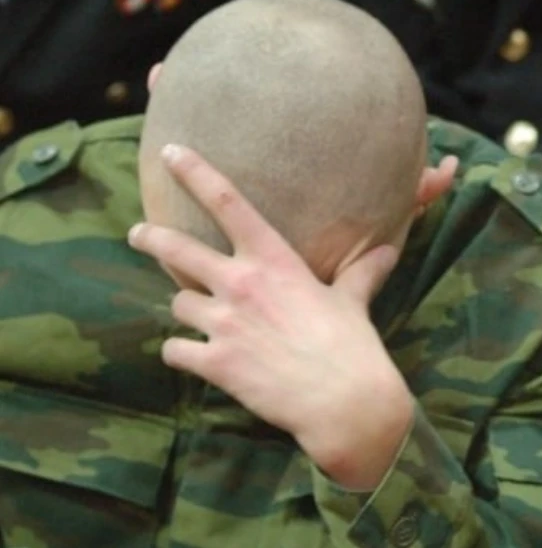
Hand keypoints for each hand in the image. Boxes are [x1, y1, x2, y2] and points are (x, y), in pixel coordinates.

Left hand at [129, 145, 413, 488]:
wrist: (345, 402)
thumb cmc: (351, 345)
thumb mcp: (352, 300)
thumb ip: (362, 272)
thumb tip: (390, 251)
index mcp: (273, 260)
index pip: (229, 203)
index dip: (196, 173)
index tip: (171, 153)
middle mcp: (240, 284)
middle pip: (177, 249)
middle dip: (151, 237)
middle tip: (137, 233)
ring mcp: (223, 324)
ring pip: (177, 302)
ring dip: (185, 307)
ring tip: (194, 315)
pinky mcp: (215, 363)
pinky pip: (175, 350)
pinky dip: (180, 352)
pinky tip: (190, 356)